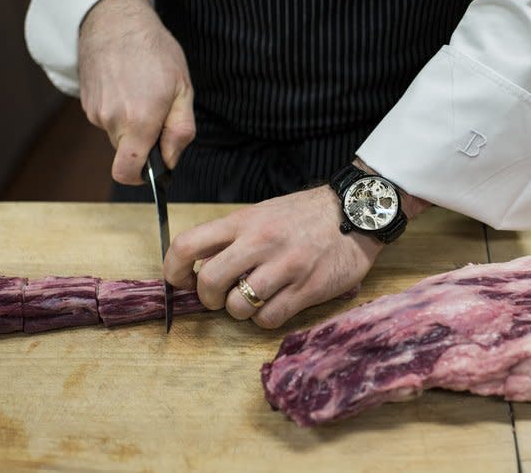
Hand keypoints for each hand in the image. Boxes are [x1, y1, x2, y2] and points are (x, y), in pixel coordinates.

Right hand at [78, 0, 195, 184]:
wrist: (114, 18)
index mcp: (138, 122)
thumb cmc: (154, 51)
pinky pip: (107, 119)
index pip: (127, 173)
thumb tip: (171, 161)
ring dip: (132, 123)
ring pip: (117, 135)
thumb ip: (180, 131)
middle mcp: (111, 121)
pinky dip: (119, 109)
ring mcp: (94, 112)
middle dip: (144, 142)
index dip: (142, 177)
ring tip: (141, 91)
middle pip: (127, 153)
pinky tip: (126, 85)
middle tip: (158, 111)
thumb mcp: (183, 89)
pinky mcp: (85, 103)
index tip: (155, 167)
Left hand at [163, 186, 383, 328]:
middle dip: (207, 298)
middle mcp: (260, 243)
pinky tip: (276, 305)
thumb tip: (202, 266)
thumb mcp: (264, 214)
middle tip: (220, 297)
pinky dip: (266, 319)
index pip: (188, 245)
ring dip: (240, 311)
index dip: (173, 270)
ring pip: (238, 307)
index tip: (182, 282)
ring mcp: (284, 267)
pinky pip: (269, 318)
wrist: (356, 212)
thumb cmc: (306, 215)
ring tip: (254, 299)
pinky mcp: (307, 289)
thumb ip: (234, 237)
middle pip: (208, 281)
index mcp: (244, 222)